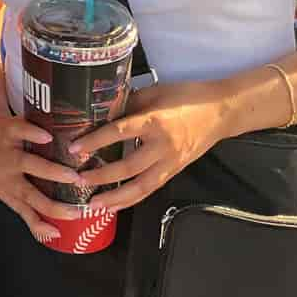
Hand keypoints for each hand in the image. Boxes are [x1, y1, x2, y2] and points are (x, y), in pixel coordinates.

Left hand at [0, 111, 81, 245]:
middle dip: (51, 204)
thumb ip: (34, 208)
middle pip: (27, 193)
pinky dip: (33, 135)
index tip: (60, 232)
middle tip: (76, 209)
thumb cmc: (11, 164)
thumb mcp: (16, 187)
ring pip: (26, 164)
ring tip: (73, 177)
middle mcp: (5, 174)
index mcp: (7, 192)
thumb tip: (58, 233)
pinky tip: (49, 139)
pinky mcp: (8, 130)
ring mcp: (6, 152)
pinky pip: (20, 133)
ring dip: (50, 172)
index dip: (41, 225)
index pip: (25, 212)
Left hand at [68, 81, 233, 213]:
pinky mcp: (175, 170)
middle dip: (101, 176)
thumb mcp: (155, 92)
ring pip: (141, 186)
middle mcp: (162, 145)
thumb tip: (102, 112)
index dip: (95, 141)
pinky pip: (151, 188)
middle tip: (79, 180)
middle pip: (128, 167)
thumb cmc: (187, 96)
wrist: (221, 111)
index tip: (75, 148)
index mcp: (154, 121)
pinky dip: (133, 198)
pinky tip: (117, 203)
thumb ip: (129, 103)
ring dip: (116, 197)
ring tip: (94, 204)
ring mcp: (170, 161)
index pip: (119, 133)